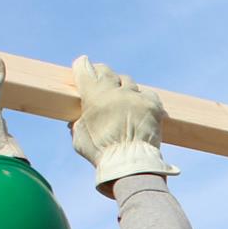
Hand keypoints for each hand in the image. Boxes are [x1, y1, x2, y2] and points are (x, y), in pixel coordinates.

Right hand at [70, 56, 177, 194]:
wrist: (131, 164)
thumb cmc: (101, 153)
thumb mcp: (79, 137)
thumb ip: (77, 123)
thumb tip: (75, 121)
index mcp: (94, 95)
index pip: (85, 69)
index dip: (82, 66)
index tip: (82, 64)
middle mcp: (115, 91)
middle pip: (107, 71)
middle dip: (102, 73)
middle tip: (101, 79)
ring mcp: (135, 96)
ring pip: (127, 81)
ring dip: (122, 87)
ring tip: (121, 98)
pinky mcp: (153, 105)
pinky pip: (147, 93)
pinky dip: (142, 98)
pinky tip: (139, 107)